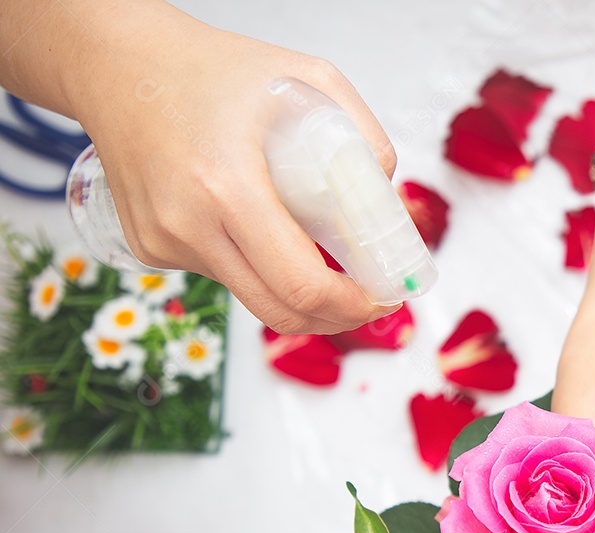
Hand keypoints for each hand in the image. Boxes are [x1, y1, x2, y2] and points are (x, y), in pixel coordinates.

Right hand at [73, 2, 397, 334]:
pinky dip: (255, 265)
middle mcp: (188, 224)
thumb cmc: (209, 69)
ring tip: (320, 257)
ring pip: (253, 299)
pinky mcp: (151, 249)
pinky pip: (223, 276)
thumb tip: (389, 200)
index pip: (301, 284)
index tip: (380, 300)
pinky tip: (252, 223)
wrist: (117, 63)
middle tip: (365, 301)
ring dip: (297, 294)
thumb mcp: (305, 78)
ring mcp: (165, 242)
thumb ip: (362, 135)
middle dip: (335, 318)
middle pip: (280, 312)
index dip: (351, 306)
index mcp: (227, 185)